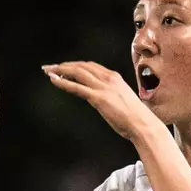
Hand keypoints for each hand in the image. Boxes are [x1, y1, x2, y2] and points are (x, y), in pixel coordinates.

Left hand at [43, 62, 160, 142]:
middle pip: (81, 66)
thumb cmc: (135, 118)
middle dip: (64, 65)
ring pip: (77, 72)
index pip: (90, 66)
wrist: (143, 125)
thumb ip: (111, 96)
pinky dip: (63, 82)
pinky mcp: (98, 98)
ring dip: (60, 70)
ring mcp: (103, 87)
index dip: (75, 65)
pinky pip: (76, 87)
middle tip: (50, 67)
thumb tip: (102, 100)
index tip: (64, 67)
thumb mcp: (122, 101)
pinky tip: (54, 80)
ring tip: (48, 71)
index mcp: (114, 77)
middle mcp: (108, 78)